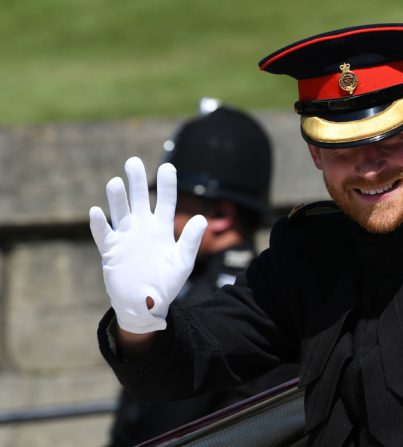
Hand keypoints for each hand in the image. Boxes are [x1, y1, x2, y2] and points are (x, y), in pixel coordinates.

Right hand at [89, 157, 206, 333]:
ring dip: (117, 198)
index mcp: (162, 229)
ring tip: (116, 182)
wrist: (146, 305)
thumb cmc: (166, 284)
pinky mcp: (111, 251)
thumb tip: (202, 218)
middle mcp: (143, 229)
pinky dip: (99, 224)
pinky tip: (97, 211)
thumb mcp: (182, 262)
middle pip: (139, 200)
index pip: (166, 202)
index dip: (167, 185)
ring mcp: (126, 238)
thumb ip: (191, 240)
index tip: (169, 167)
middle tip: (133, 161)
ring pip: (120, 212)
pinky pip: (103, 234)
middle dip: (136, 181)